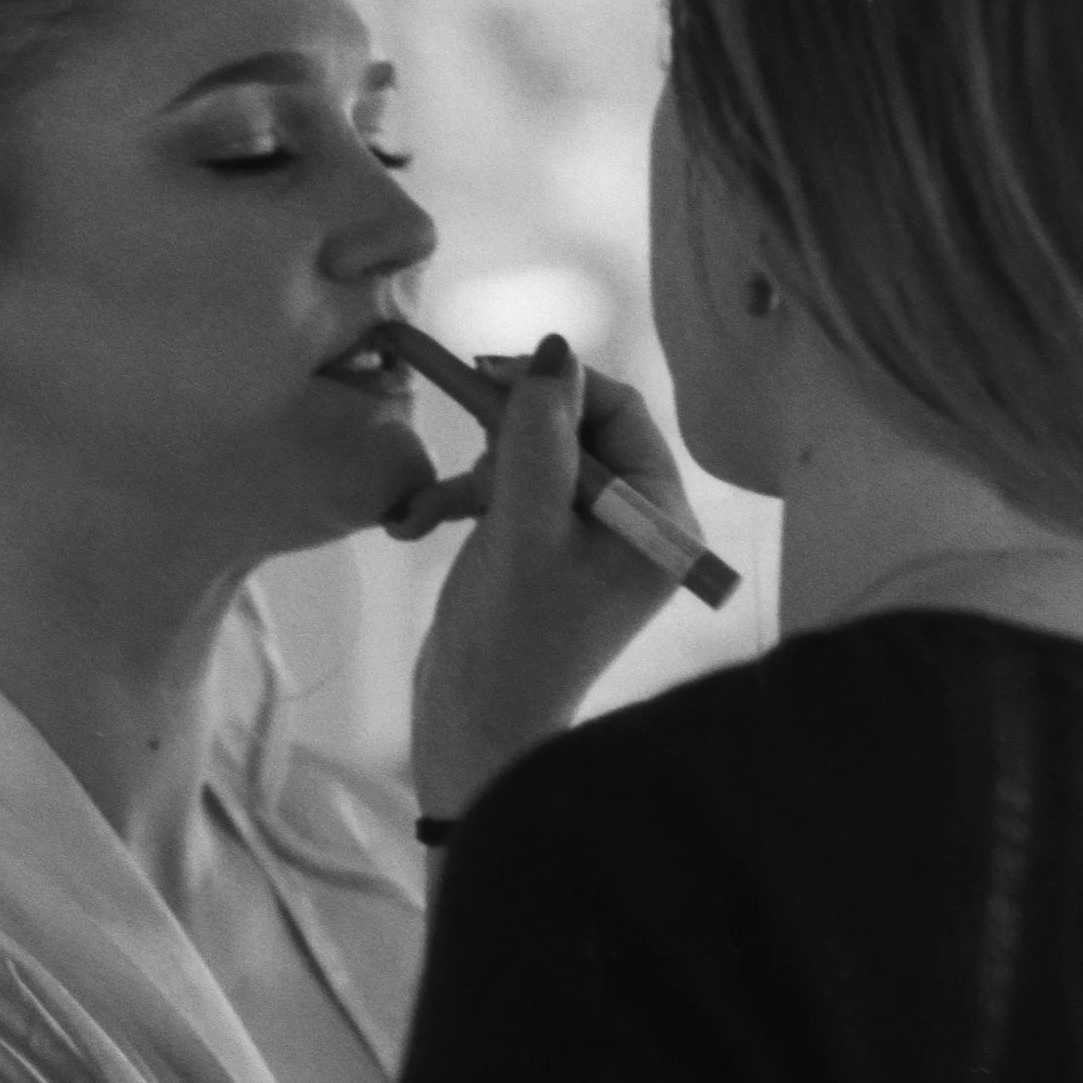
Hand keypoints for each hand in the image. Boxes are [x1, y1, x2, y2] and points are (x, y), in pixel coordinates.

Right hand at [399, 337, 692, 822]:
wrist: (475, 734)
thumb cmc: (510, 637)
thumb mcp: (522, 523)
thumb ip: (537, 433)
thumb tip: (554, 348)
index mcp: (663, 520)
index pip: (621, 410)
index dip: (556, 384)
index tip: (487, 373)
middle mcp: (640, 526)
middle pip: (579, 430)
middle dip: (514, 429)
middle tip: (464, 421)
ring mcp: (593, 542)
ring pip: (537, 459)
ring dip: (481, 469)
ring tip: (445, 501)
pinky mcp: (549, 556)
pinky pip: (514, 498)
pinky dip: (468, 500)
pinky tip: (419, 520)